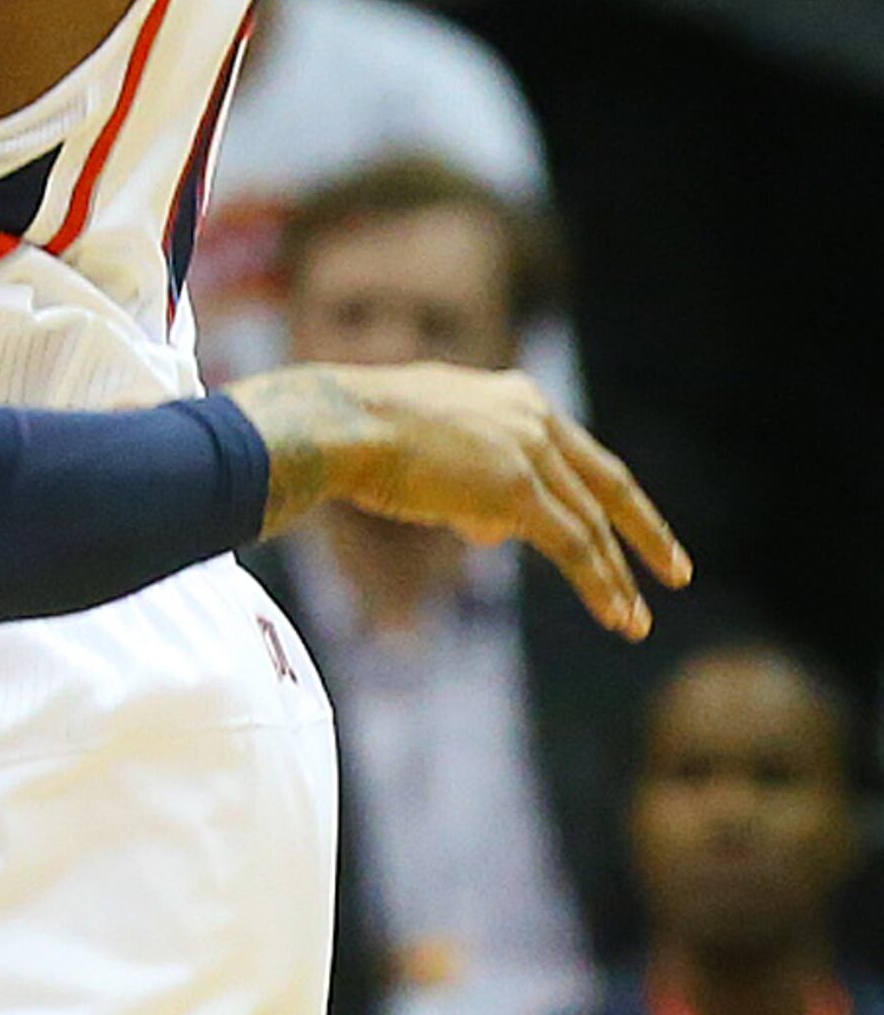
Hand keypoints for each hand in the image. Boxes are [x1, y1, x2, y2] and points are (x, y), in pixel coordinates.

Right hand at [235, 361, 689, 639]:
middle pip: (605, 483)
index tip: (634, 523)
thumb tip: (492, 529)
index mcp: (512, 395)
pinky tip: (618, 616)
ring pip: (591, 525)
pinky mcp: (518, 490)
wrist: (338, 424)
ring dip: (618, 577)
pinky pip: (573, 547)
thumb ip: (472, 476)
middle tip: (676, 571)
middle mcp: (531, 415)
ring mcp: (528, 450)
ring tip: (636, 619)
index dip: (611, 493)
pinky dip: (599, 585)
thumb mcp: (430, 440)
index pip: (579, 450)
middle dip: (644, 532)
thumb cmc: (362, 432)